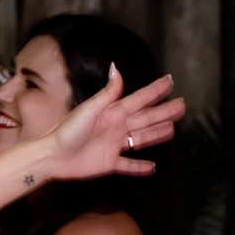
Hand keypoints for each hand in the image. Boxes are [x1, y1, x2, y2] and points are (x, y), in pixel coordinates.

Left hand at [44, 68, 184, 181]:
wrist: (52, 156)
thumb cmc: (67, 130)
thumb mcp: (89, 109)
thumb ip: (107, 93)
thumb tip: (116, 67)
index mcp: (112, 112)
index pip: (140, 99)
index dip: (155, 91)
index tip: (170, 81)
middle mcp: (116, 127)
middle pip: (146, 118)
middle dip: (164, 112)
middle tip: (182, 106)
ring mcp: (113, 145)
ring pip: (141, 139)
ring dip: (157, 134)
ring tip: (172, 130)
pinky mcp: (109, 163)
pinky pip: (128, 165)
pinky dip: (140, 167)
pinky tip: (152, 166)